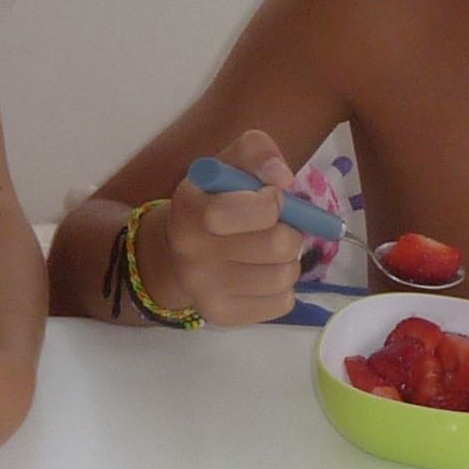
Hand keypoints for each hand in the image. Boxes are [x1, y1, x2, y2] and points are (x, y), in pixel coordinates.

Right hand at [143, 128, 314, 328]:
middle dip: (291, 231)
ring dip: (289, 260)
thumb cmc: (212, 201)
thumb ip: (255, 152)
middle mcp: (192, 254)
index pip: (241, 211)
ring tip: (270, 251)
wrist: (177, 253)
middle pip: (277, 245)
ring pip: (284, 276)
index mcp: (189, 209)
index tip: (274, 197)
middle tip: (279, 226)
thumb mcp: (226, 166)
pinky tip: (264, 274)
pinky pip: (283, 302)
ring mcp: (206, 290)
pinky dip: (284, 287)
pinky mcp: (223, 316)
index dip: (272, 203)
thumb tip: (283, 178)